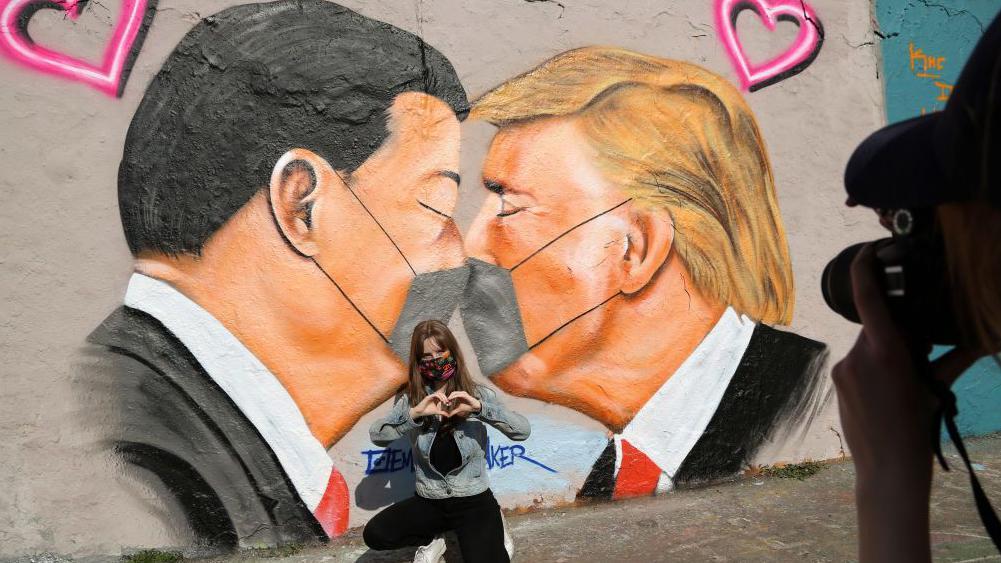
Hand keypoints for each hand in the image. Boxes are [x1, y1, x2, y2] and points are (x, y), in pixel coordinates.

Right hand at [410, 391, 449, 419]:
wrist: (420, 412)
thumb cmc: (427, 411)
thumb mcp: (436, 412)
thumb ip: (442, 412)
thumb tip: (447, 415)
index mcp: (435, 399)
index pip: (442, 396)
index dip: (446, 398)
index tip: (449, 403)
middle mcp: (433, 397)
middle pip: (441, 394)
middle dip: (445, 397)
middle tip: (448, 402)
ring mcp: (431, 396)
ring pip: (439, 393)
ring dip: (443, 397)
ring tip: (445, 401)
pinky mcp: (428, 397)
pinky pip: (435, 395)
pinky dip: (439, 397)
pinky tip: (442, 401)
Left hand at [446, 391, 480, 418]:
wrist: (474, 407)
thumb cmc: (467, 407)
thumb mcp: (458, 409)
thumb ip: (453, 411)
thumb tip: (448, 415)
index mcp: (458, 396)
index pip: (451, 395)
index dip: (447, 398)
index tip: (444, 403)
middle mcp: (460, 393)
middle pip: (452, 393)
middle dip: (448, 397)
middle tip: (445, 402)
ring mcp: (463, 393)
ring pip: (454, 393)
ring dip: (450, 396)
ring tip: (447, 401)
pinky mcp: (465, 394)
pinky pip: (458, 394)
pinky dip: (454, 396)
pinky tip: (452, 399)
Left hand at [831, 243, 980, 561]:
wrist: (886, 466)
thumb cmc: (916, 428)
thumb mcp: (936, 388)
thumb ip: (953, 357)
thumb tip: (983, 338)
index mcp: (886, 350)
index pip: (869, 297)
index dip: (865, 268)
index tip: (868, 250)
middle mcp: (859, 354)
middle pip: (875, 326)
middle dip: (893, 332)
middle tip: (911, 357)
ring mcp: (843, 368)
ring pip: (866, 345)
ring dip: (882, 353)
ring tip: (897, 384)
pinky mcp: (836, 380)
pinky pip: (855, 362)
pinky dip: (870, 367)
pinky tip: (882, 392)